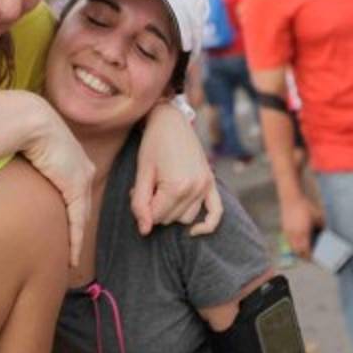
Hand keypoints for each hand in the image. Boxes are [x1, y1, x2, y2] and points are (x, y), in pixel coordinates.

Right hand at [19, 100, 94, 267]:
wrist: (28, 120)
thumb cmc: (18, 129)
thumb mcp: (24, 149)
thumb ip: (23, 162)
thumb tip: (3, 166)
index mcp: (71, 158)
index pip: (73, 191)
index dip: (70, 211)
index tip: (63, 228)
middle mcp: (81, 167)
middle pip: (81, 206)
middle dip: (77, 228)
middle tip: (70, 251)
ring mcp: (81, 177)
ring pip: (81, 216)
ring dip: (76, 239)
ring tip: (69, 260)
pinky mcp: (76, 187)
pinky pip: (78, 221)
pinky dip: (75, 241)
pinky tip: (72, 258)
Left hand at [134, 102, 222, 235]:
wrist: (171, 121)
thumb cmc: (153, 144)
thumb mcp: (142, 172)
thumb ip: (140, 203)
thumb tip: (144, 231)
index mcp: (176, 187)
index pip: (156, 217)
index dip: (142, 208)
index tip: (136, 192)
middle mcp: (195, 189)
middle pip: (170, 219)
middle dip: (155, 208)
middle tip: (147, 187)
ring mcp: (206, 186)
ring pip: (186, 217)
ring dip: (171, 211)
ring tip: (161, 191)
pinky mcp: (211, 182)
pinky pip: (216, 212)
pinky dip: (207, 224)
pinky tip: (195, 231)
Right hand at [280, 193, 323, 258]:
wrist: (291, 198)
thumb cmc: (305, 207)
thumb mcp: (318, 217)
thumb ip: (322, 228)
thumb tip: (324, 236)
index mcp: (304, 232)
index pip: (306, 251)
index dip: (310, 257)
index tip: (315, 259)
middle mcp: (295, 234)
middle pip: (298, 252)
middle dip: (304, 256)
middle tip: (311, 257)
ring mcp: (288, 232)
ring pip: (292, 247)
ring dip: (298, 251)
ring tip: (305, 251)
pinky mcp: (284, 229)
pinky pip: (289, 242)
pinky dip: (294, 245)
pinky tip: (299, 242)